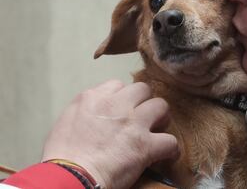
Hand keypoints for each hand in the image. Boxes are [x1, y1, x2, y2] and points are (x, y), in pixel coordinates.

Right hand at [42, 80, 178, 188]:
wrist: (70, 176)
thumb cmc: (62, 156)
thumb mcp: (66, 120)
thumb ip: (85, 110)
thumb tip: (95, 114)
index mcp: (93, 98)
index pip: (117, 85)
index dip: (122, 97)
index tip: (122, 109)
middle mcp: (116, 105)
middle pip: (142, 89)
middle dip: (144, 102)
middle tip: (143, 116)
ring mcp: (133, 123)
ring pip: (161, 106)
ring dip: (161, 118)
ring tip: (158, 129)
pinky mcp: (145, 145)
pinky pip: (170, 141)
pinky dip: (170, 149)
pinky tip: (166, 155)